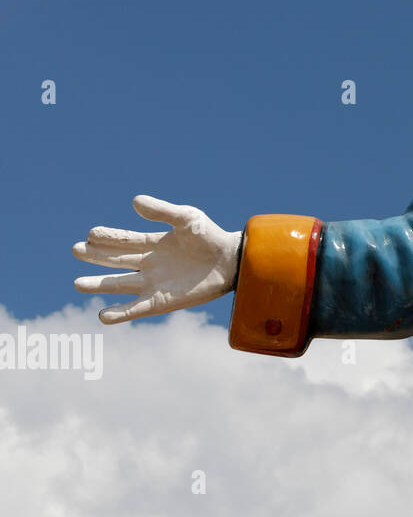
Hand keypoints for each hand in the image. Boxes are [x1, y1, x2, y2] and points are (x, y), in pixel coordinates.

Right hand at [73, 195, 241, 323]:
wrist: (233, 261)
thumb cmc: (211, 237)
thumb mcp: (187, 218)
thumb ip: (162, 211)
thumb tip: (134, 201)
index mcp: (154, 244)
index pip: (123, 241)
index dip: (107, 237)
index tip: (91, 234)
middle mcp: (150, 264)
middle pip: (116, 261)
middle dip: (96, 257)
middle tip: (75, 250)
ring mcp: (154, 283)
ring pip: (119, 285)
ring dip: (99, 285)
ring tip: (78, 284)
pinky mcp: (161, 301)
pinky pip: (136, 309)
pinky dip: (120, 314)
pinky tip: (103, 315)